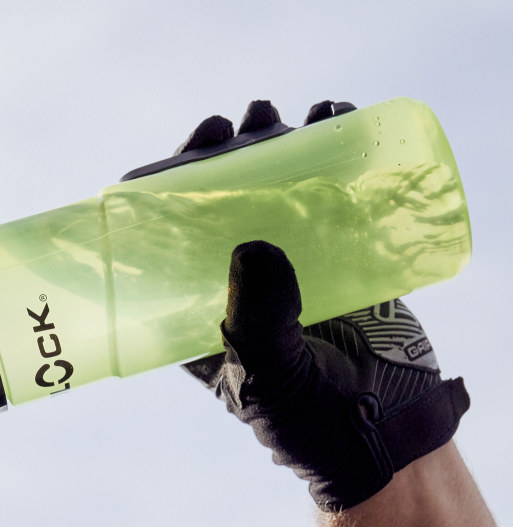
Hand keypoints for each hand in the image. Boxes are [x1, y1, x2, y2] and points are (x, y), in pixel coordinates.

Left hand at [180, 101, 470, 511]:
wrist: (387, 437)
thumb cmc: (305, 420)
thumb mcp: (265, 372)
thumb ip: (256, 318)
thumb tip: (252, 245)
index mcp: (193, 299)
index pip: (166, 227)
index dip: (170, 179)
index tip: (195, 144)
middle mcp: (234, 273)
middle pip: (221, 195)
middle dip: (230, 150)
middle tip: (246, 121)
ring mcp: (287, 261)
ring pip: (275, 187)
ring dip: (282, 142)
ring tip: (298, 115)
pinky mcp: (338, 257)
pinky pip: (332, 197)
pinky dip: (337, 155)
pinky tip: (341, 124)